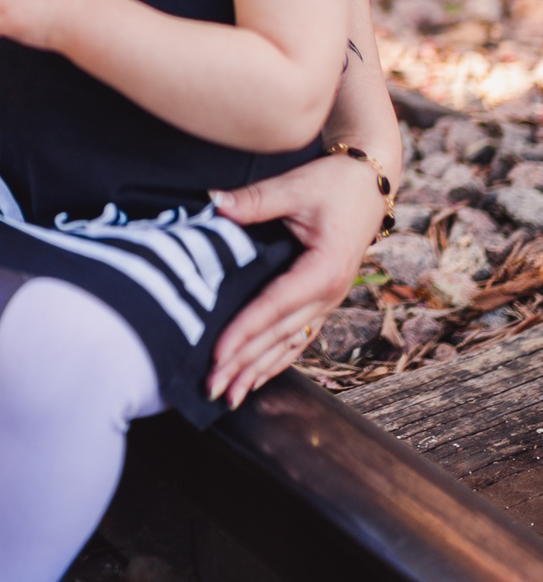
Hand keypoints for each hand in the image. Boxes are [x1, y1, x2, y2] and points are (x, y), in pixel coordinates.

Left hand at [207, 153, 385, 409]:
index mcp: (325, 269)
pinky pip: (298, 337)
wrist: (369, 184)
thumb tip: (214, 204)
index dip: (244, 332)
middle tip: (212, 388)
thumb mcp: (294, 186)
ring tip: (229, 397)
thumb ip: (254, 200)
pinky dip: (276, 360)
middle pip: (280, 336)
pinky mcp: (324, 300)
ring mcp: (329, 301)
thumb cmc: (334, 183)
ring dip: (258, 371)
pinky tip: (257, 378)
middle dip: (244, 364)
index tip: (217, 354)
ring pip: (290, 344)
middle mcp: (330, 293)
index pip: (275, 307)